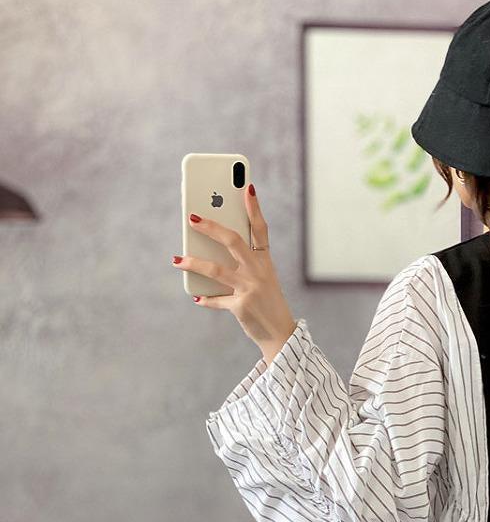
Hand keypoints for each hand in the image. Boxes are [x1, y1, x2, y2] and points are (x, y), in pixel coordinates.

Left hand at [172, 183, 297, 357]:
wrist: (281, 334)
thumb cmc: (267, 303)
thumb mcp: (262, 281)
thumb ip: (243, 265)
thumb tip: (210, 253)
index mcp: (266, 263)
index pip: (261, 230)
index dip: (254, 208)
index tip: (246, 187)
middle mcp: (259, 272)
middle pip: (234, 242)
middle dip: (212, 227)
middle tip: (192, 217)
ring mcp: (250, 289)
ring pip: (216, 270)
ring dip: (193, 263)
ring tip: (176, 259)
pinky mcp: (241, 306)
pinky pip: (216, 299)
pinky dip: (205, 298)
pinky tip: (195, 296)